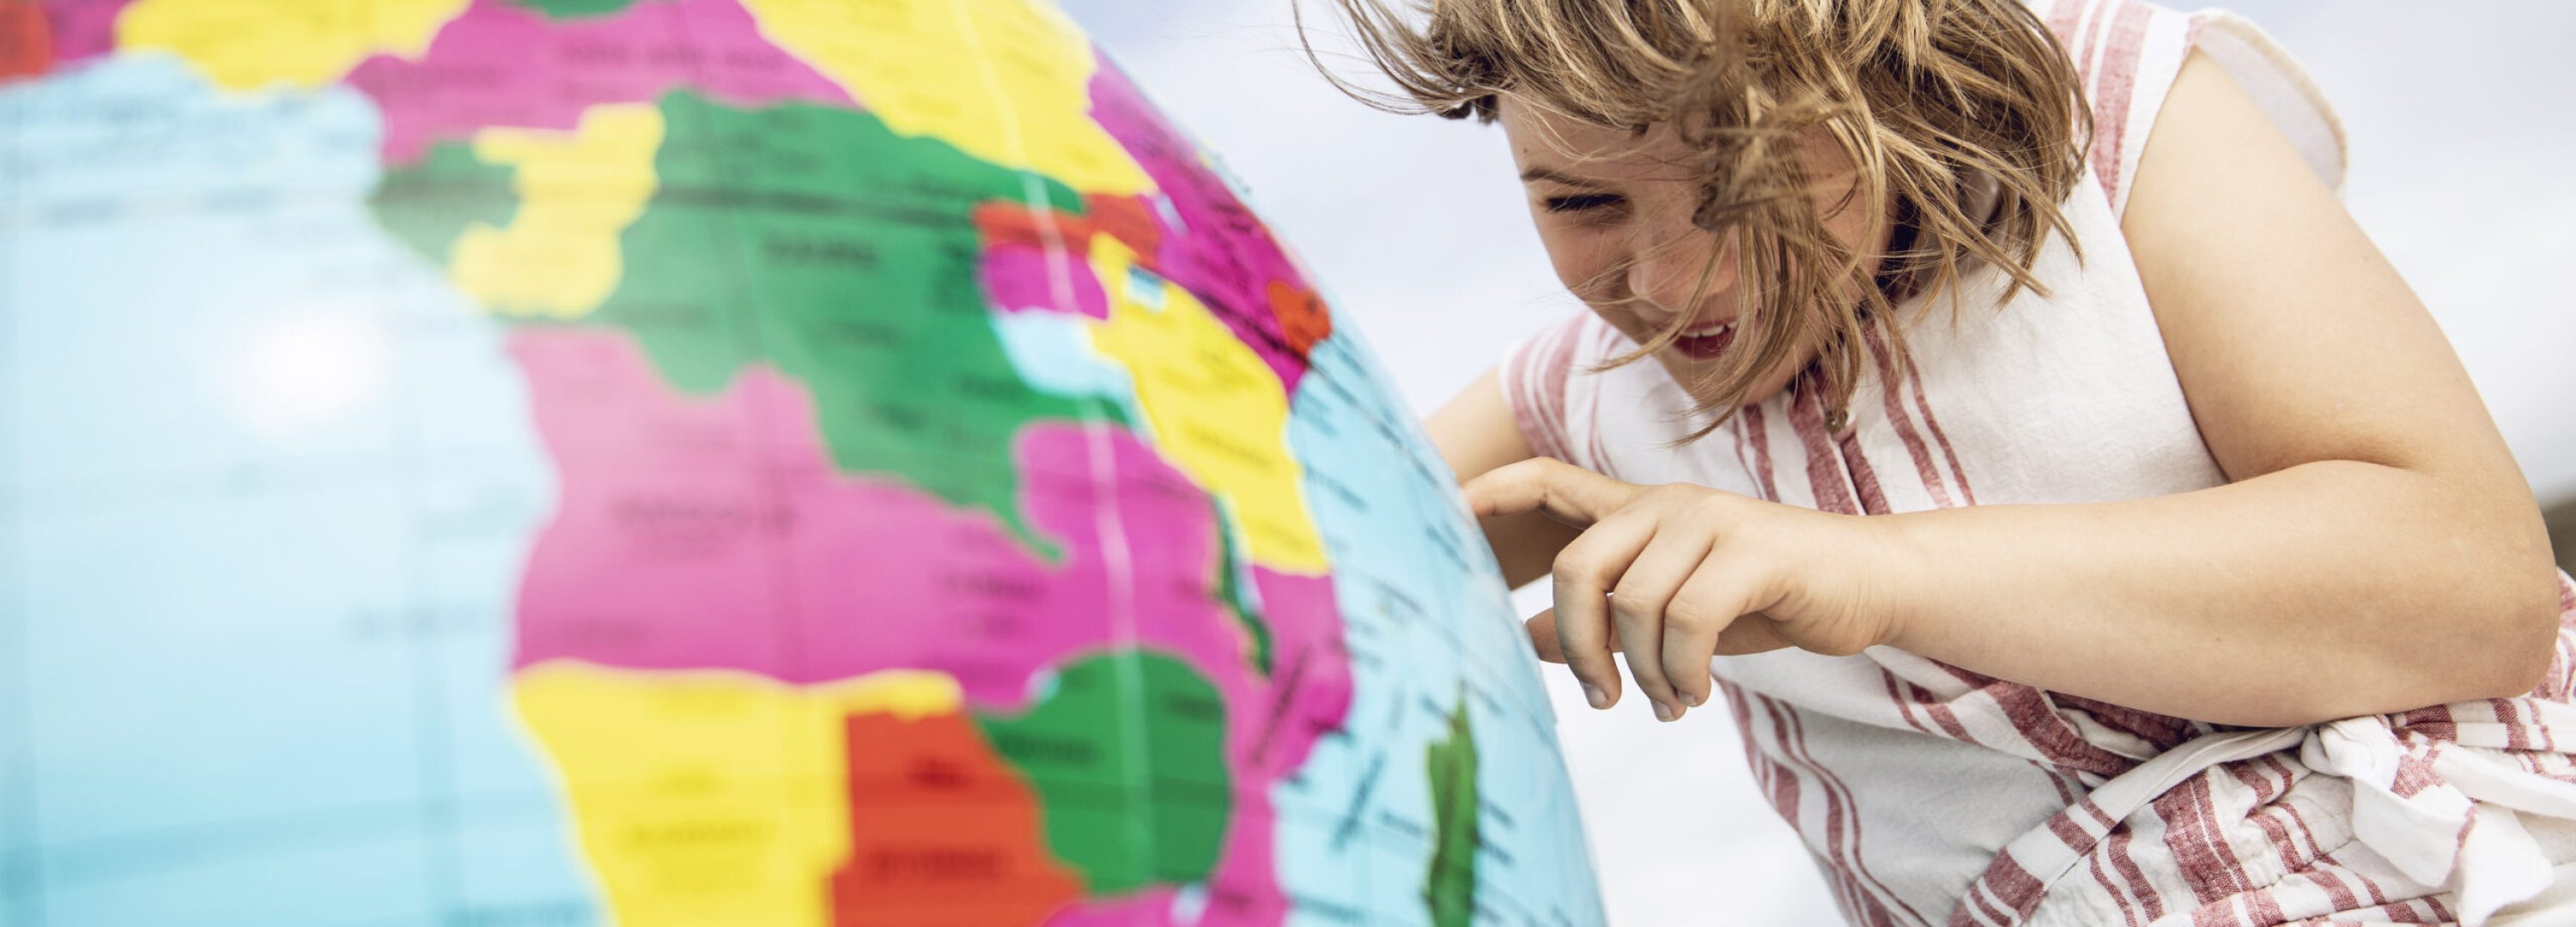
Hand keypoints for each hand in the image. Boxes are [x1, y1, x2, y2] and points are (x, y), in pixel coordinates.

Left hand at [1464, 458, 1907, 721]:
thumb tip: (1523, 638)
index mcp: (1640, 513)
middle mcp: (1666, 506)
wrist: (1869, 582)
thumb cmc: (1764, 598)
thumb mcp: (1672, 613)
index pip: (1550, 483)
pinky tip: (1698, 692)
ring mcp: (1710, 521)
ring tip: (1671, 701)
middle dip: (1580, 646)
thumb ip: (1603, 618)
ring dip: (1645, 673)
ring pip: (1636, 605)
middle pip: (1578, 568)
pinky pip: (1689, 620)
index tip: (1447, 511)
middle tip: (1601, 699)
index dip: (1495, 493)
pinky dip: (1685, 670)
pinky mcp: (1754, 550)